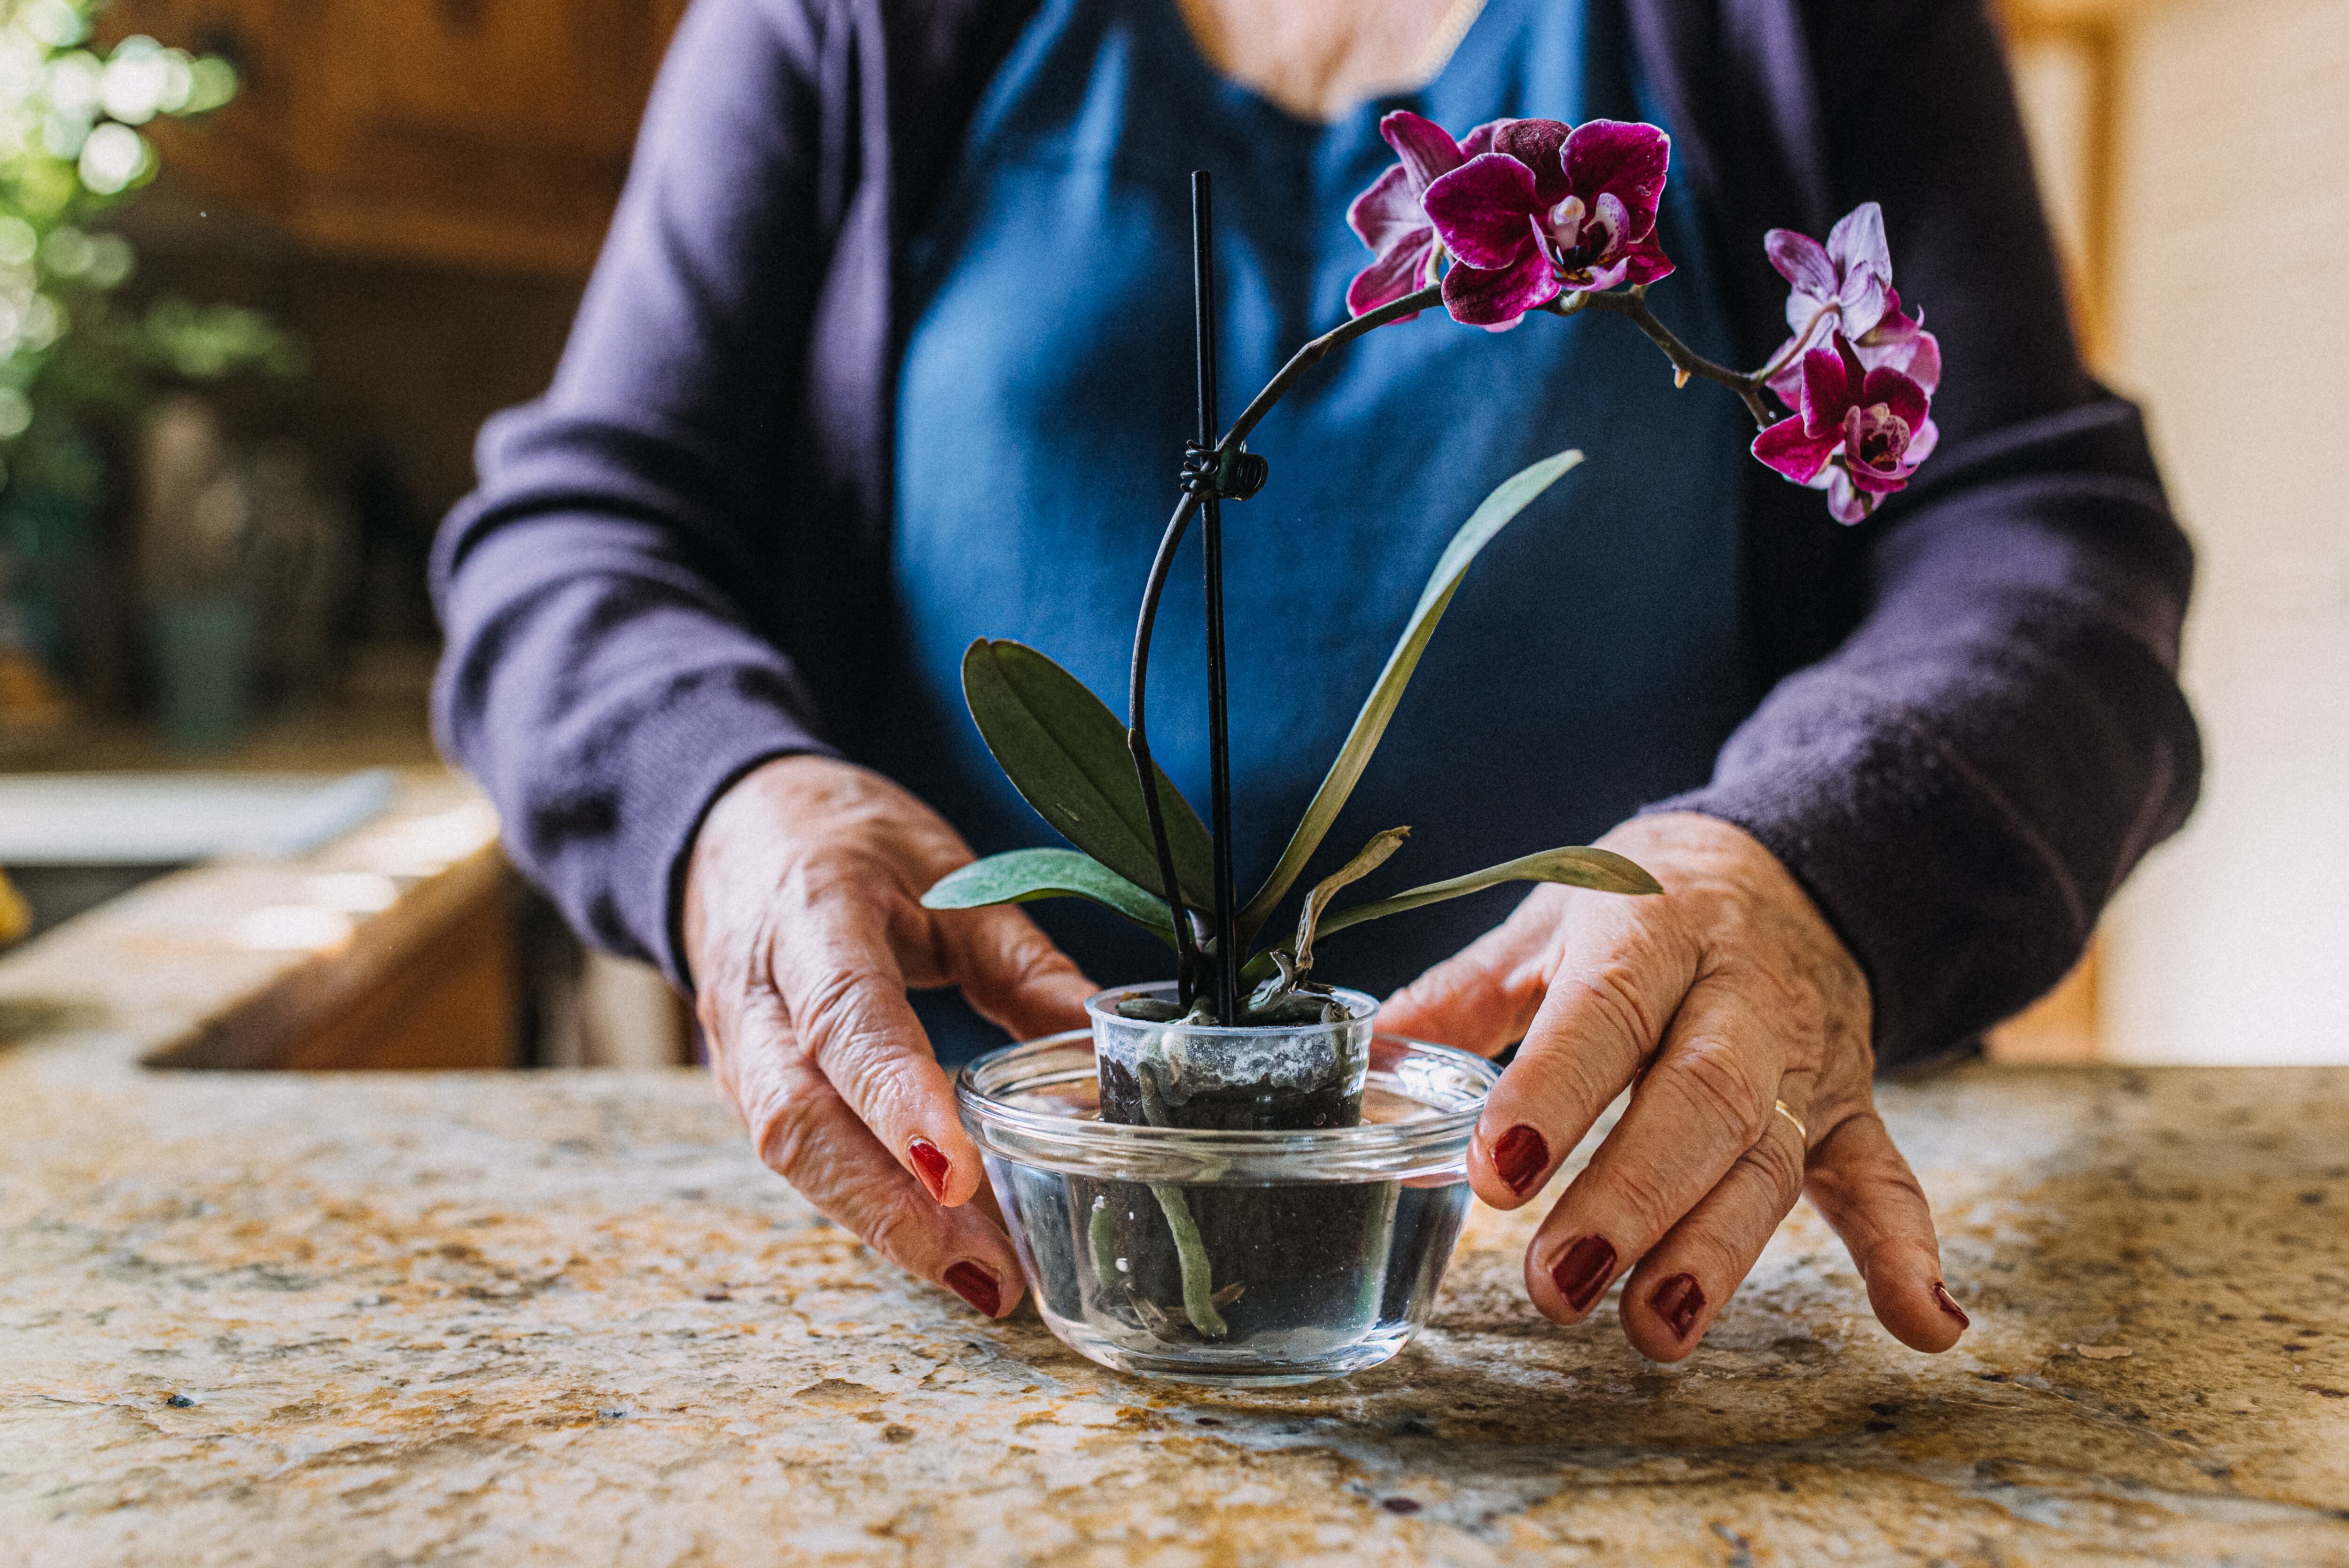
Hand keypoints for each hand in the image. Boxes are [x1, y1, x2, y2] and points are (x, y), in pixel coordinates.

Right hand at [683, 754, 1095, 1318]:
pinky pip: (800, 1158)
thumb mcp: (946, 873)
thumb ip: (1021, 962)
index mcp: (810, 914)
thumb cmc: (852, 844)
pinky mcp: (745, 1088)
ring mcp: (739, 1050)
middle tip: (987, 1273)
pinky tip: (940, 1245)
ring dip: (883, 1226)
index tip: (956, 1174)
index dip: (896, 1099)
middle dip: (891, 1208)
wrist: (730, 826)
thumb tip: (1107, 1045)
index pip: (846, 1017)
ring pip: (792, 1154)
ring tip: (981, 1279)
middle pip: (801, 1118)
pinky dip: (867, 1208)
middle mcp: (756, 994)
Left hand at [1380, 812, 1966, 1358]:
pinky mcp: (1849, 1106)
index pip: (1605, 1011)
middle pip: (1699, 1100)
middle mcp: (1740, 995)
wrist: (1784, 861)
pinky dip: (1906, 1251)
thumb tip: (1366, 1054)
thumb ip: (1463, 993)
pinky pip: (1883, 1177)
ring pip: (1771, 1157)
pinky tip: (1924, 1324)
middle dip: (1631, 1199)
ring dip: (1718, 1253)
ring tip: (1654, 1329)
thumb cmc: (1642, 903)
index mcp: (1654, 928)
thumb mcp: (1549, 917)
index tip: (1494, 1169)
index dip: (1552, 1092)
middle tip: (1556, 1284)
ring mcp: (1804, 1056)